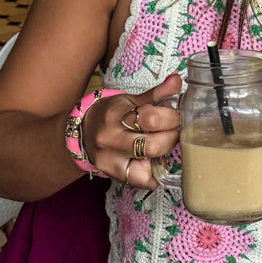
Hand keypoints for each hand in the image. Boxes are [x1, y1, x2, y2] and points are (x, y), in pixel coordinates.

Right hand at [81, 73, 181, 187]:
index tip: (174, 117)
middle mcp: (111, 138)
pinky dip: (151, 177)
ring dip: (162, 158)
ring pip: (146, 168)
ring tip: (162, 147)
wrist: (83, 130)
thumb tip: (178, 80)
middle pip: (152, 146)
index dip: (171, 118)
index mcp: (117, 114)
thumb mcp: (131, 100)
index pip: (152, 118)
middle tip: (171, 133)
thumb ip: (157, 94)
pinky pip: (139, 182)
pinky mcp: (111, 173)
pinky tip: (154, 167)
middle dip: (170, 139)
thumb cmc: (112, 114)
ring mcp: (109, 158)